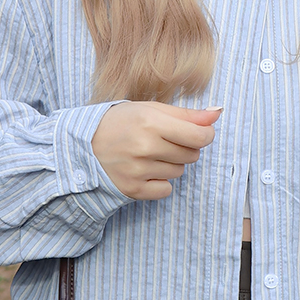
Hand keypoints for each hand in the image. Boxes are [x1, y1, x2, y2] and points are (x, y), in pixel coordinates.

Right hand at [91, 101, 221, 200]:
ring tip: (150, 154)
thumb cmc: (120, 123)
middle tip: (164, 141)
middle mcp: (144, 147)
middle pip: (191, 155)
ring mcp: (137, 171)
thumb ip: (186, 114)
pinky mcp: (133, 189)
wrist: (82, 146)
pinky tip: (145, 171)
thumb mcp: (150, 109)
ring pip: (179, 172)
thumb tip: (217, 114)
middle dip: (184, 148)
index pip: (198, 136)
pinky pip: (165, 190)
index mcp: (150, 122)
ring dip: (171, 164)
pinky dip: (160, 182)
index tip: (201, 133)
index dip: (205, 135)